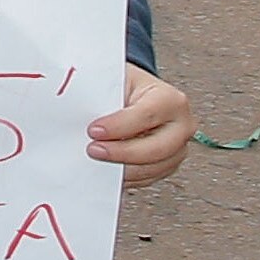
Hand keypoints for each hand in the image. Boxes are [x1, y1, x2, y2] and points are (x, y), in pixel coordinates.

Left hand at [91, 66, 192, 188]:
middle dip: (121, 153)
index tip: (92, 130)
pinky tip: (106, 170)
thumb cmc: (124, 85)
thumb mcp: (114, 81)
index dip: (119, 125)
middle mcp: (181, 125)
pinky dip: (126, 177)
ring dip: (121, 169)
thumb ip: (103, 96)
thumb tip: (77, 114)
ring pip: (152, 168)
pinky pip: (147, 178)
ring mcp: (178, 148)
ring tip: (96, 162)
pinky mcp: (168, 164)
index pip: (146, 115)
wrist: (135, 93)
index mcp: (171, 99)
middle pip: (156, 149)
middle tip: (92, 150)